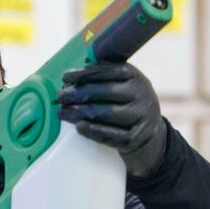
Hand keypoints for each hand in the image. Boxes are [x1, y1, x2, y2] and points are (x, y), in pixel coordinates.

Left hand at [56, 62, 166, 177]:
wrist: (149, 135)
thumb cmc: (127, 106)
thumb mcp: (123, 86)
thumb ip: (102, 78)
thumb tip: (68, 79)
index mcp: (135, 76)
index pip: (108, 70)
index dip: (84, 73)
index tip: (65, 77)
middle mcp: (141, 94)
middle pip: (105, 91)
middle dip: (78, 93)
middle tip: (60, 97)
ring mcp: (141, 117)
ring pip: (107, 113)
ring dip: (80, 112)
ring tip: (63, 113)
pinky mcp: (136, 138)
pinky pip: (111, 135)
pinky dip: (93, 131)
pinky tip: (79, 127)